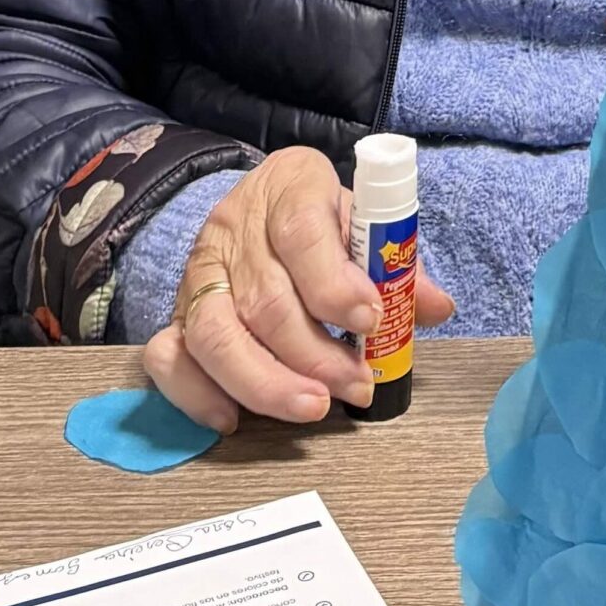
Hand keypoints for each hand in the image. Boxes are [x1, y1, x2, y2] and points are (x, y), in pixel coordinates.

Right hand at [141, 146, 455, 430]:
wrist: (263, 199)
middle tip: (358, 386)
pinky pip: (168, 356)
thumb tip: (437, 308)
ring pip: (216, 334)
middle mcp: (234, 227)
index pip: (301, 232)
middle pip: (265, 298)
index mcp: (290, 185)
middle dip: (316, 353)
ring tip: (313, 407)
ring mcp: (198, 271)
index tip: (370, 320)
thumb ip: (398, 264)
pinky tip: (234, 420)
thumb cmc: (322, 215)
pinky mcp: (175, 311)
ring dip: (266, 382)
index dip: (334, 283)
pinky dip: (197, 394)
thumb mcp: (364, 221)